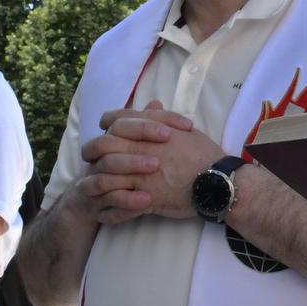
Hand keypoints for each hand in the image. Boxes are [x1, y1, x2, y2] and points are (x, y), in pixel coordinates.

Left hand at [81, 101, 225, 221]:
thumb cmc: (205, 155)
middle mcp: (142, 150)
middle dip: (91, 151)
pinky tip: (105, 201)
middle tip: (88, 157)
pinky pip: (118, 198)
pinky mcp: (145, 197)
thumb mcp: (185, 130)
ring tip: (89, 182)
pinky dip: (108, 200)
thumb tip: (150, 104)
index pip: (116, 120)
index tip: (104, 130)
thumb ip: (162, 118)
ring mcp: (142, 174)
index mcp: (151, 130)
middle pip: (103, 145)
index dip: (106, 124)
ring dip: (94, 176)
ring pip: (105, 172)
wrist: (218, 182)